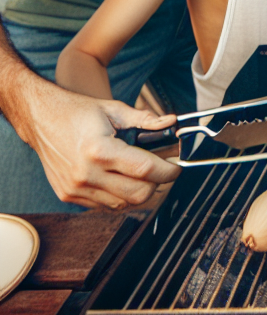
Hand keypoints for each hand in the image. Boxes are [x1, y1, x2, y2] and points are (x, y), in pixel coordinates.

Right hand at [20, 76, 178, 208]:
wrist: (41, 119)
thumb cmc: (76, 111)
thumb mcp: (114, 109)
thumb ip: (145, 119)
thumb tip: (171, 123)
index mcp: (99, 150)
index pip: (145, 170)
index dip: (169, 170)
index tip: (177, 166)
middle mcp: (86, 174)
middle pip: (138, 194)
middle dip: (158, 183)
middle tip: (164, 169)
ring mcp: (75, 189)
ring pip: (123, 204)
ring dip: (140, 191)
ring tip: (144, 173)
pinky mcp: (69, 196)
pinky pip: (105, 205)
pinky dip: (120, 196)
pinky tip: (123, 179)